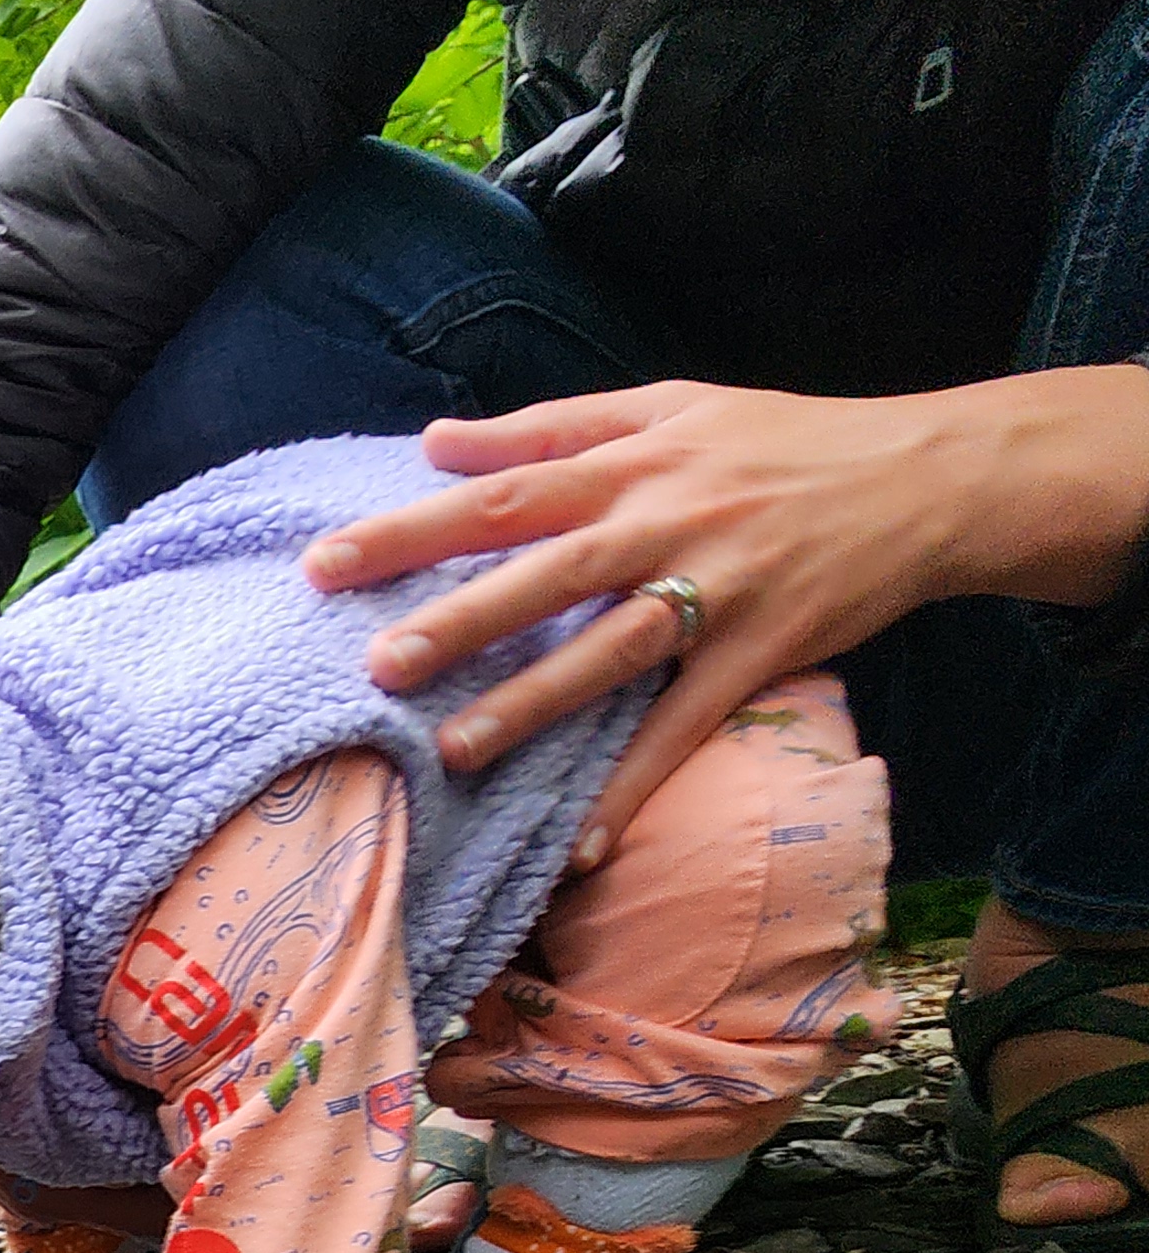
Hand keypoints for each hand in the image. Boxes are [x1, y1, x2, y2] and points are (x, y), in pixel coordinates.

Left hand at [304, 369, 1148, 861]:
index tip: (325, 564)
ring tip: (455, 751)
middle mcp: (667, 520)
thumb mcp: (668, 408)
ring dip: (535, 702)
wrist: (928, 474)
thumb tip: (432, 442)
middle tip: (379, 662)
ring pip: (614, 648)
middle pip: (549, 568)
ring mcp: (720, 587)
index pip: (501, 493)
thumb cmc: (779, 443)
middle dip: (462, 616)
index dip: (411, 525)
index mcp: (632, 462)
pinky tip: (580, 844)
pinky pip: (690, 725)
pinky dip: (637, 784)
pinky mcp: (766, 649)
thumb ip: (547, 428)